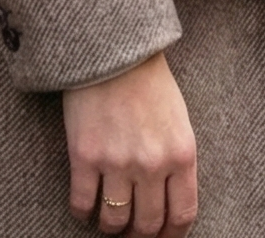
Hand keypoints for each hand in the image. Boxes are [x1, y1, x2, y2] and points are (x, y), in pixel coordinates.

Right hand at [64, 53, 197, 235]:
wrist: (113, 46)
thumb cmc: (148, 80)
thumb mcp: (178, 120)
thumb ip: (176, 160)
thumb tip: (168, 200)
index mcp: (181, 154)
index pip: (182, 215)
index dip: (170, 236)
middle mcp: (152, 164)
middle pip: (147, 224)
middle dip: (139, 235)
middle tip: (131, 231)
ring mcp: (118, 162)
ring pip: (114, 221)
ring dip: (111, 226)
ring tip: (107, 218)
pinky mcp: (85, 156)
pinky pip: (83, 203)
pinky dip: (83, 212)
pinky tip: (85, 206)